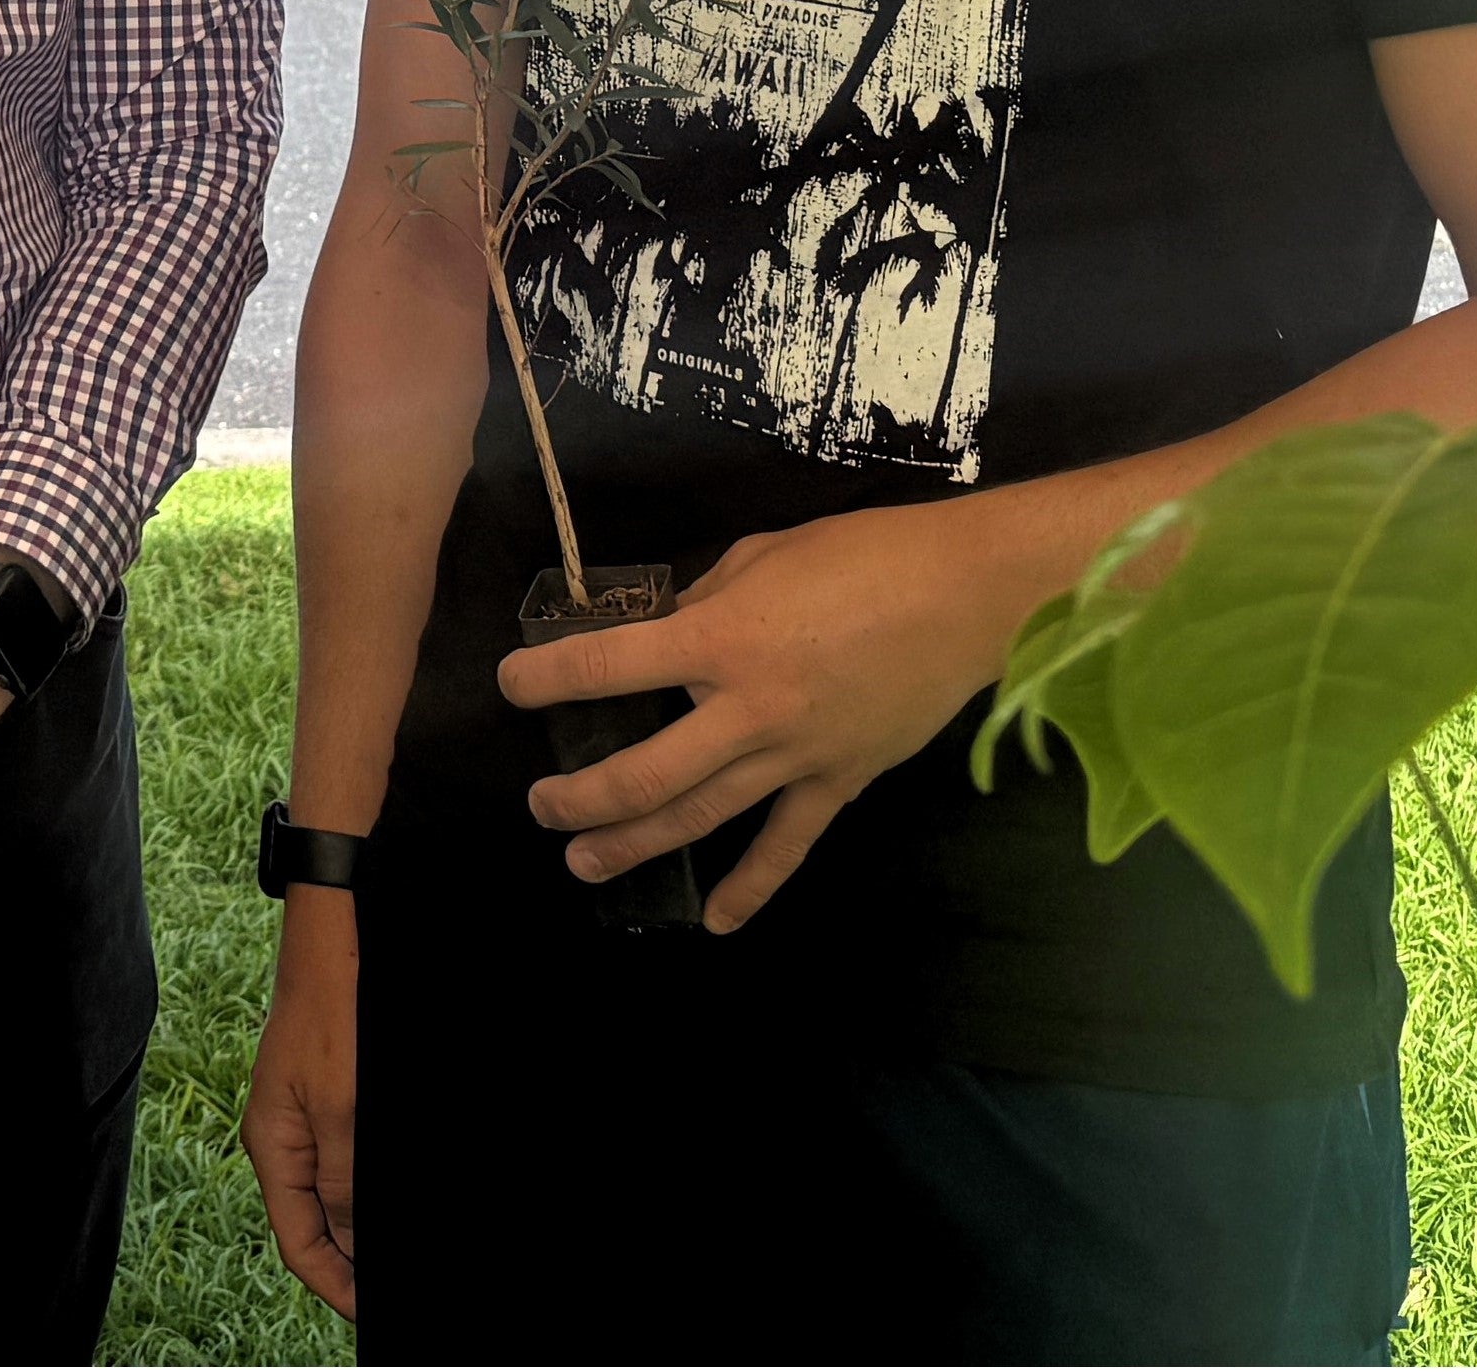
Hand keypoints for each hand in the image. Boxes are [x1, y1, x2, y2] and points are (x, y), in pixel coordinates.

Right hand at [242, 891, 358, 1318]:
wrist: (336, 938)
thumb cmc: (332, 1014)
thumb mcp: (342, 1109)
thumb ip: (344, 1182)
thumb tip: (352, 1246)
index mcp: (273, 1147)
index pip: (297, 1242)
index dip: (335, 1284)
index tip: (372, 1310)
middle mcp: (284, 1139)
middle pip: (313, 1224)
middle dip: (351, 1260)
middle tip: (393, 1284)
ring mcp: (306, 1118)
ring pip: (333, 1194)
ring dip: (361, 1226)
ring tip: (397, 1250)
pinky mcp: (329, 1097)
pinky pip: (344, 1161)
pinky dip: (366, 1188)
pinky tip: (391, 1197)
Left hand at [495, 495, 1051, 931]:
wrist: (965, 594)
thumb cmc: (860, 556)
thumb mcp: (762, 557)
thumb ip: (705, 600)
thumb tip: (666, 629)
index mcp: (720, 638)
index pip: (610, 666)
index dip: (549, 677)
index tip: (511, 686)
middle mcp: (747, 708)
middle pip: (644, 771)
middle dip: (581, 795)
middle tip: (541, 805)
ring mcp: (795, 755)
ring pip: (700, 815)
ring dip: (635, 843)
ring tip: (583, 861)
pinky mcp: (840, 782)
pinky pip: (786, 845)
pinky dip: (750, 888)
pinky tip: (713, 920)